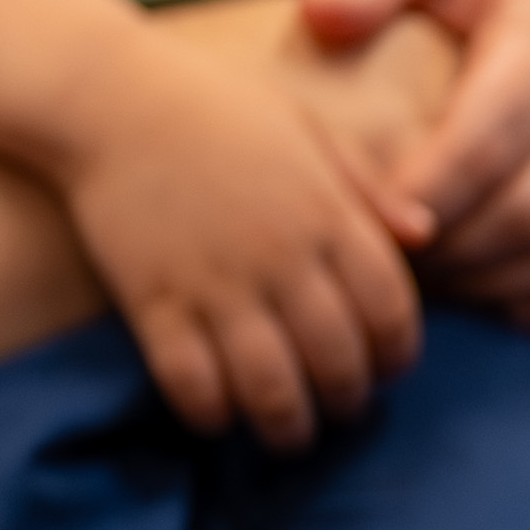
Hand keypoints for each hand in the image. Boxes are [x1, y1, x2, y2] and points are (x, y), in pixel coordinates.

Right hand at [32, 24, 428, 446]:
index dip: (397, 353)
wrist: (104, 94)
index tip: (389, 367)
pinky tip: (217, 418)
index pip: (391, 310)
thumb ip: (367, 189)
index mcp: (329, 215)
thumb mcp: (308, 130)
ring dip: (288, 426)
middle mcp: (282, 258)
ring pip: (271, 387)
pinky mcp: (153, 299)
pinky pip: (191, 381)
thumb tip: (426, 235)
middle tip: (344, 411)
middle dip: (350, 400)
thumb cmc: (214, 104)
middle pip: (338, 360)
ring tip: (290, 435)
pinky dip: (210, 413)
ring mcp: (216, 283)